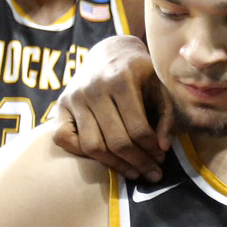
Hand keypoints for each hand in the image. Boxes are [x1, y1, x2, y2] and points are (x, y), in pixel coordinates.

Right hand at [54, 35, 171, 181]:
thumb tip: (162, 148)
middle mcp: (93, 88)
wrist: (109, 53)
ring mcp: (74, 97)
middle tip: (152, 174)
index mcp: (121, 80)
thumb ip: (166, 115)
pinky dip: (80, 154)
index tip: (161, 159)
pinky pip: (64, 139)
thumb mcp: (160, 87)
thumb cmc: (140, 74)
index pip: (138, 128)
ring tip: (133, 172)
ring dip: (114, 165)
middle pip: (116, 141)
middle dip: (138, 162)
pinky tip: (103, 159)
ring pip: (91, 145)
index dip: (151, 149)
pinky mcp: (60, 105)